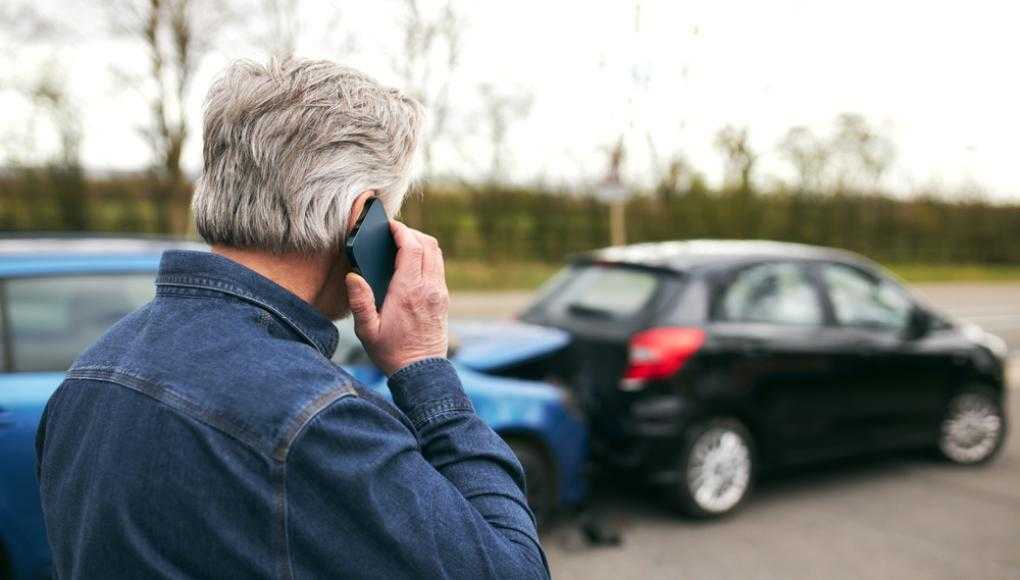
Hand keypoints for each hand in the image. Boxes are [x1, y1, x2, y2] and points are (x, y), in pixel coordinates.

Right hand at [345, 221, 449, 375]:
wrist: (420, 371)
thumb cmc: (391, 352)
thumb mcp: (367, 330)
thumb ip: (360, 301)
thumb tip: (353, 276)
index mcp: (408, 291)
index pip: (411, 247)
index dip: (401, 230)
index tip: (390, 226)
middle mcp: (428, 288)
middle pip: (428, 244)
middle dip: (411, 232)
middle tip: (394, 233)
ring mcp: (439, 292)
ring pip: (436, 254)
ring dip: (421, 243)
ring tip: (402, 244)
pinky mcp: (443, 299)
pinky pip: (438, 267)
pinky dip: (427, 256)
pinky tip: (412, 264)